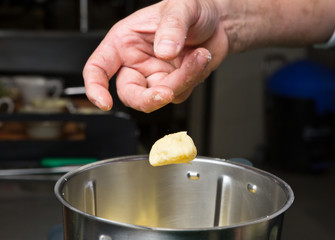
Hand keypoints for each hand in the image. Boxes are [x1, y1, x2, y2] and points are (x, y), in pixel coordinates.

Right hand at [83, 0, 227, 112]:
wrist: (218, 21)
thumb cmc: (192, 8)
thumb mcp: (180, 6)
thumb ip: (171, 26)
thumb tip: (163, 52)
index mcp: (124, 42)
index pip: (98, 68)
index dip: (95, 87)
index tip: (104, 102)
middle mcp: (137, 62)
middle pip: (129, 93)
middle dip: (147, 98)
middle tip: (165, 93)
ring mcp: (156, 75)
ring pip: (158, 96)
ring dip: (180, 81)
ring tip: (199, 55)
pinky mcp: (174, 84)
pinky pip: (179, 93)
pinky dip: (192, 79)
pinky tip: (201, 58)